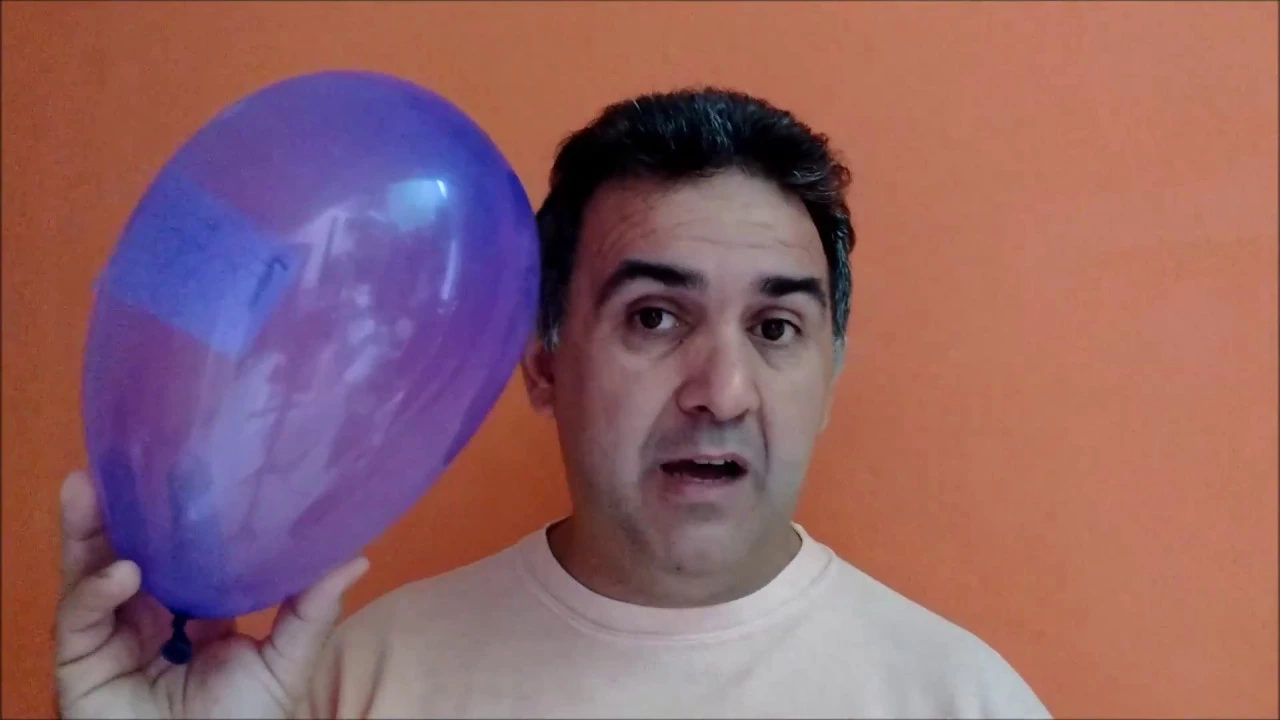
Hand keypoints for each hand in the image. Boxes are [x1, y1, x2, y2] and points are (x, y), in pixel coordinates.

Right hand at [54, 471, 367, 718]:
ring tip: (88, 486)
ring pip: (91, 575)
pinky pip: (79, 619)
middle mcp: (146, 619)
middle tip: (116, 463)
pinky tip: (124, 573)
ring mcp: (110, 641)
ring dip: (87, 532)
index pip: (179, 555)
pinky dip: (97, 591)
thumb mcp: (285, 663)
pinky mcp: (79, 665)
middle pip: (125, 553)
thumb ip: (312, 611)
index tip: (182, 469)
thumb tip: (356, 555)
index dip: (175, 516)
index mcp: (193, 612)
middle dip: (118, 511)